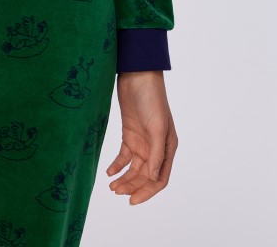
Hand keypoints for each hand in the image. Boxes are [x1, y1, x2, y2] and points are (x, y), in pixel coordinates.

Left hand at [106, 70, 177, 204]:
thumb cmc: (152, 99)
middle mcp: (156, 148)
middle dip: (132, 186)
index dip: (147, 192)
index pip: (159, 178)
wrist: (137, 75)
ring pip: (134, 168)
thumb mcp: (156, 127)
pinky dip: (117, 165)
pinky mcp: (130, 134)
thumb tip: (153, 177)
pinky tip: (109, 172)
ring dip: (124, 178)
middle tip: (116, 192)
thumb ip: (156, 154)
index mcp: (167, 148)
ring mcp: (142, 141)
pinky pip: (124, 156)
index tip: (132, 201)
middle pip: (145, 176)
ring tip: (111, 186)